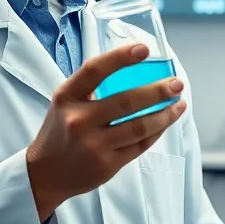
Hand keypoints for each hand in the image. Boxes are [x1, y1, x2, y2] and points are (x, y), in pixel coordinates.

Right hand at [26, 43, 186, 220]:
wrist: (45, 174)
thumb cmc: (61, 131)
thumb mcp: (65, 102)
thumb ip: (91, 86)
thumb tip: (133, 66)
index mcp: (67, 97)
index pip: (95, 70)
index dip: (120, 57)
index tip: (144, 49)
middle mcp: (79, 121)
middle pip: (127, 101)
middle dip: (158, 91)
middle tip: (177, 83)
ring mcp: (94, 145)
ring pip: (140, 126)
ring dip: (165, 114)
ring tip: (179, 104)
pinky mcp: (107, 165)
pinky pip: (140, 145)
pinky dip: (157, 131)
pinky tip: (166, 121)